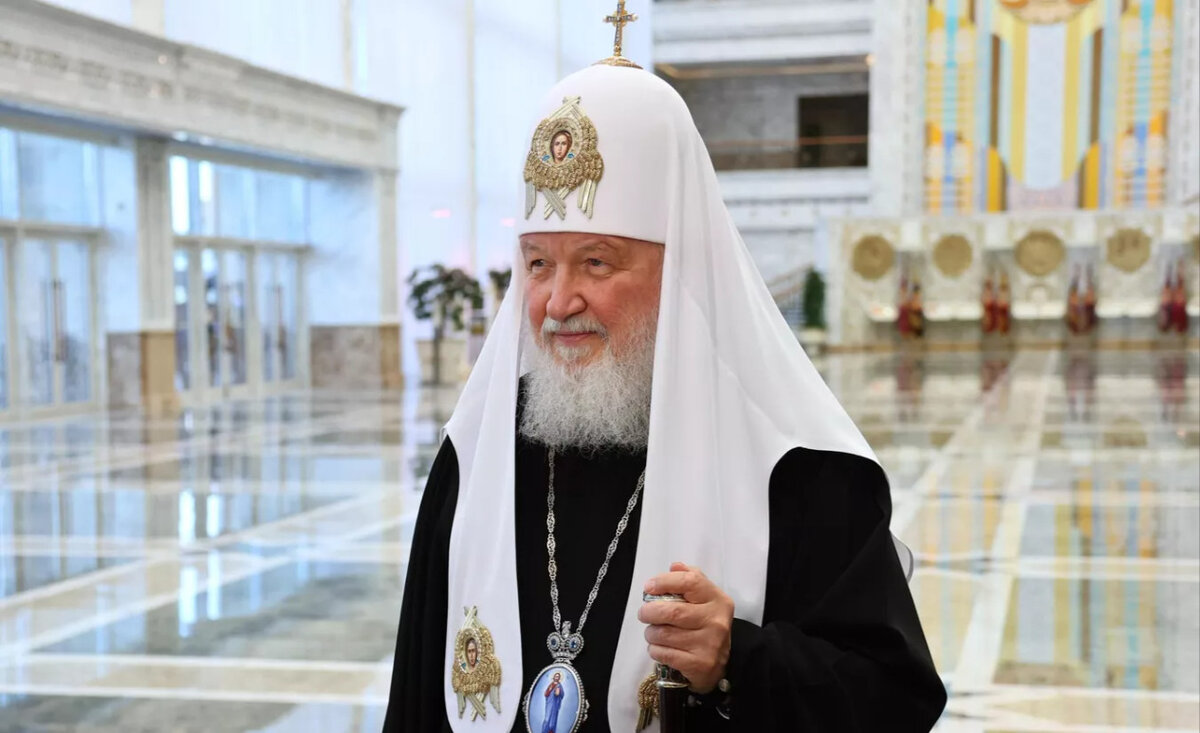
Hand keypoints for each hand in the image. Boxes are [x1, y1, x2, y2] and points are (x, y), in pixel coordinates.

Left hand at [638, 562, 734, 693]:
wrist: (719, 663)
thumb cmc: (705, 624)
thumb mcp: (704, 599)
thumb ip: (690, 579)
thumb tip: (674, 566)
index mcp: (717, 599)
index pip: (690, 582)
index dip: (665, 582)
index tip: (648, 587)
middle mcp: (716, 620)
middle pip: (672, 611)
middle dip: (650, 612)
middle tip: (644, 614)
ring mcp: (709, 644)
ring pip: (664, 634)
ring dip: (651, 633)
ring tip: (653, 632)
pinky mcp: (700, 664)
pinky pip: (665, 653)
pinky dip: (654, 649)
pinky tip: (658, 647)